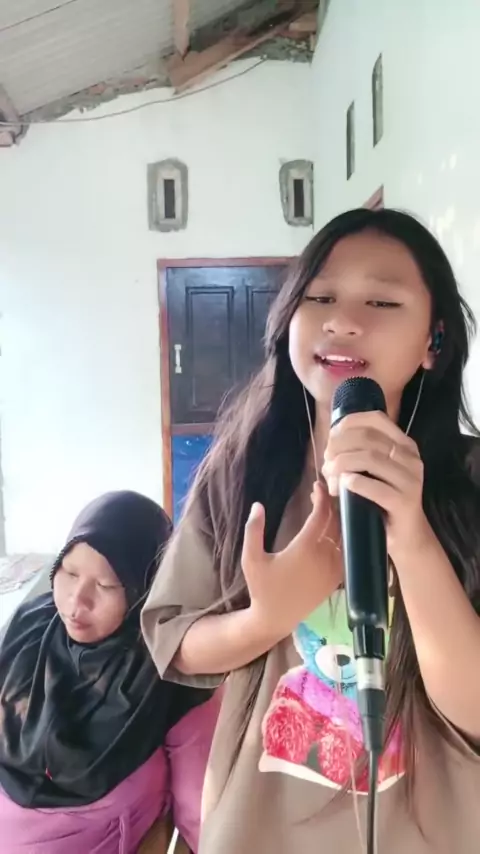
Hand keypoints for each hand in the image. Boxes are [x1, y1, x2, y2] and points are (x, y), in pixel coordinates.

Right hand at [241, 483, 342, 639]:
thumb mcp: (251, 559)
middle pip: (336, 522)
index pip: (322, 514)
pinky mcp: (337, 579)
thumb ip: (253, 530)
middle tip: (319, 493)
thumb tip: (258, 505)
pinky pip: (346, 552)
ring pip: (343, 536)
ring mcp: (333, 569)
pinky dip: (343, 537)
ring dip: (337, 520)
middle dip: (329, 504)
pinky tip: (335, 530)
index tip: (316, 484)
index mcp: (305, 548)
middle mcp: (324, 557)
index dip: (321, 496)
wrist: (276, 618)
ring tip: (326, 509)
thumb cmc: (262, 587)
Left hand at [322, 411, 430, 558]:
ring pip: (370, 458)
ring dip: (342, 465)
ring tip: (331, 478)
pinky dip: (353, 483)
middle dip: (338, 448)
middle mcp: (411, 458)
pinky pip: (374, 487)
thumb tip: (330, 440)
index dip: (347, 424)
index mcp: (404, 445)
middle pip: (367, 438)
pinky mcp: (405, 502)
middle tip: (326, 464)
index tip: (331, 438)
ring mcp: (411, 479)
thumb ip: (359, 452)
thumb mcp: (374, 471)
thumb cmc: (384, 500)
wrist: (406, 536)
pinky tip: (342, 487)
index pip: (375, 419)